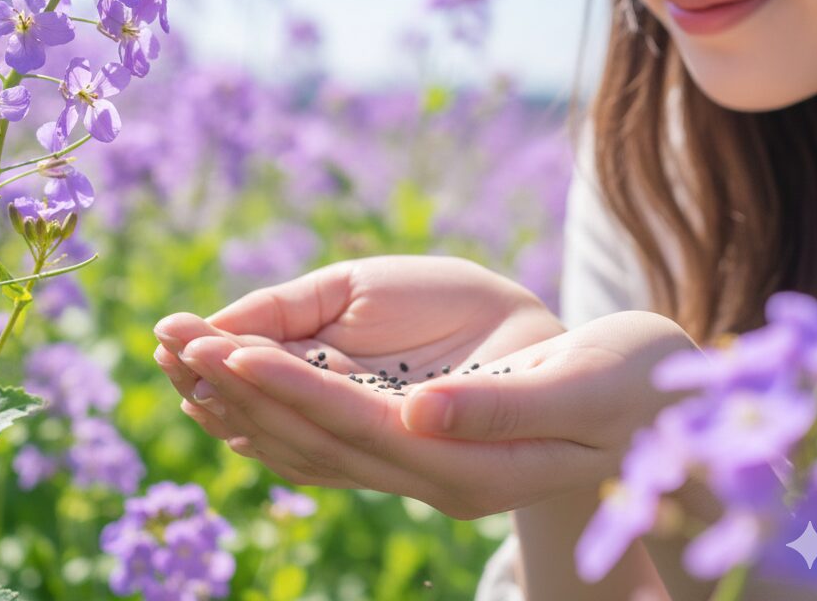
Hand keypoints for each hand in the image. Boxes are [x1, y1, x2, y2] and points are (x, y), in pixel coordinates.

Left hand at [153, 255, 698, 518]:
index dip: (291, 389)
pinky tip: (230, 377)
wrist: (642, 400)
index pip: (358, 429)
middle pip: (315, 439)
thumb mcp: (582, 386)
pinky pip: (326, 433)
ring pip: (309, 440)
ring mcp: (419, 464)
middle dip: (241, 388)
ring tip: (178, 348)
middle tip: (173, 339)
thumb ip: (499, 409)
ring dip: (240, 395)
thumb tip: (414, 415)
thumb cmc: (627, 382)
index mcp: (471, 469)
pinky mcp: (413, 440)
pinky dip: (272, 403)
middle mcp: (432, 477)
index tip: (229, 349)